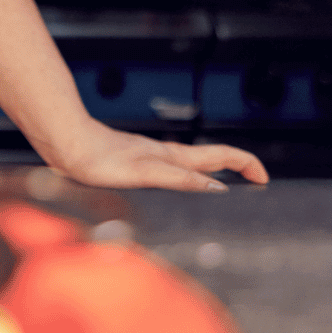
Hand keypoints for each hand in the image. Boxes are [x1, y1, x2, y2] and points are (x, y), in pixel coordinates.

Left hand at [47, 122, 268, 192]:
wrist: (66, 145)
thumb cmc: (98, 157)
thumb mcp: (146, 172)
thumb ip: (180, 178)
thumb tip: (216, 187)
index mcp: (172, 157)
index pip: (221, 155)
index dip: (246, 164)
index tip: (264, 178)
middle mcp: (165, 156)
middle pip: (211, 157)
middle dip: (238, 166)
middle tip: (257, 181)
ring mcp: (151, 158)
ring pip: (192, 163)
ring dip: (215, 171)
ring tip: (229, 187)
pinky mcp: (135, 164)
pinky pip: (173, 170)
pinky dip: (189, 178)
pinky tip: (180, 187)